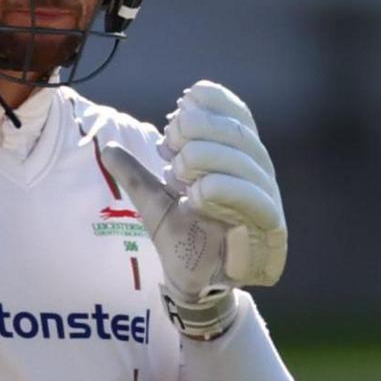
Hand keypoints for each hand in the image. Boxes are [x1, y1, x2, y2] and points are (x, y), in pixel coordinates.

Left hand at [99, 81, 285, 336]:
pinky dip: (224, 189)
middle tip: (171, 141)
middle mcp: (258, 171)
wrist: (194, 282)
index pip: (238, 115)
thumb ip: (135, 175)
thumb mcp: (154, 202)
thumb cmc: (182, 237)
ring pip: (245, 162)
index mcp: (236, 157)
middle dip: (202, 129)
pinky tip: (197, 193)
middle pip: (238, 133)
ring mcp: (268, 197)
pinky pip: (254, 199)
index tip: (185, 99)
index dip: (216, 101)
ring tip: (176, 170)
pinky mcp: (272, 227)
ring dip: (207, 158)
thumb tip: (109, 149)